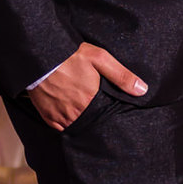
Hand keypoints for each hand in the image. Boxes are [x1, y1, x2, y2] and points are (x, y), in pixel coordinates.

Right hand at [29, 43, 147, 130]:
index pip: (106, 117)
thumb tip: (142, 90)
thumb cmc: (70, 56)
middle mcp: (76, 113)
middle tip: (96, 111)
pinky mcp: (48, 116)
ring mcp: (60, 117)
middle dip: (95, 119)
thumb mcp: (100, 59)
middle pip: (91, 123)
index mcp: (91, 101)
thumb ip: (122, 76)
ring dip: (81, 122)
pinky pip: (60, 128)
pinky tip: (69, 114)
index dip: (108, 115)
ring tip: (83, 112)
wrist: (40, 56)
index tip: (111, 113)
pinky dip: (66, 123)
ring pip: (76, 127)